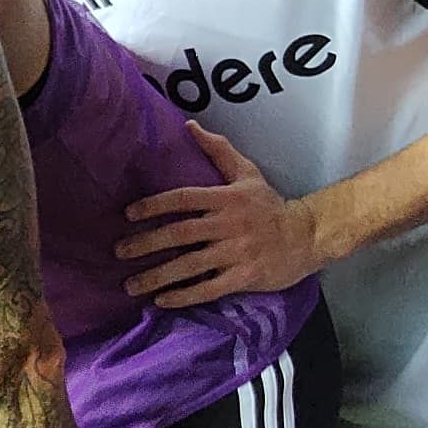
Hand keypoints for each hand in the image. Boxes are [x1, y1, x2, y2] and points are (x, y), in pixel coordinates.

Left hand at [121, 125, 325, 303]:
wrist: (308, 236)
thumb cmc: (270, 205)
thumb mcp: (247, 173)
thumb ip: (218, 151)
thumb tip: (189, 126)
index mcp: (226, 198)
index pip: (183, 198)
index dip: (154, 205)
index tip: (128, 214)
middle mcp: (229, 224)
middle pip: (180, 233)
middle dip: (146, 243)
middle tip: (119, 251)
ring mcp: (237, 252)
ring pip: (190, 265)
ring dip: (157, 277)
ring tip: (130, 285)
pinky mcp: (244, 277)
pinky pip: (208, 288)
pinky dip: (183, 296)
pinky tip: (161, 301)